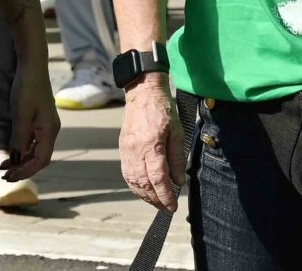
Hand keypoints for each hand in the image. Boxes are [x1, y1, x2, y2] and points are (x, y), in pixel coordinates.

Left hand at [3, 64, 58, 180]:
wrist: (32, 66)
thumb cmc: (27, 87)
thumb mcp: (20, 114)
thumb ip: (19, 138)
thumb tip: (16, 160)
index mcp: (49, 130)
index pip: (41, 160)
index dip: (26, 171)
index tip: (10, 176)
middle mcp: (50, 130)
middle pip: (39, 158)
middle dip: (23, 169)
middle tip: (4, 176)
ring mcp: (45, 125)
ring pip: (35, 150)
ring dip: (21, 160)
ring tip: (4, 167)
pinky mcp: (39, 120)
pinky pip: (33, 141)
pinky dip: (22, 150)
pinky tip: (12, 153)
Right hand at [120, 78, 183, 210]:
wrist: (142, 93)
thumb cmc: (163, 110)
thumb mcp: (178, 132)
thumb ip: (177, 158)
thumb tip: (178, 182)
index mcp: (151, 145)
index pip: (158, 179)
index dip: (166, 196)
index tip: (173, 207)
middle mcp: (135, 150)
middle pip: (143, 184)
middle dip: (156, 200)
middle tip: (167, 208)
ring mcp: (126, 150)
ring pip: (132, 181)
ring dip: (144, 195)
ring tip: (157, 202)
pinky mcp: (122, 149)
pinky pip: (126, 173)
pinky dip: (134, 186)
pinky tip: (144, 190)